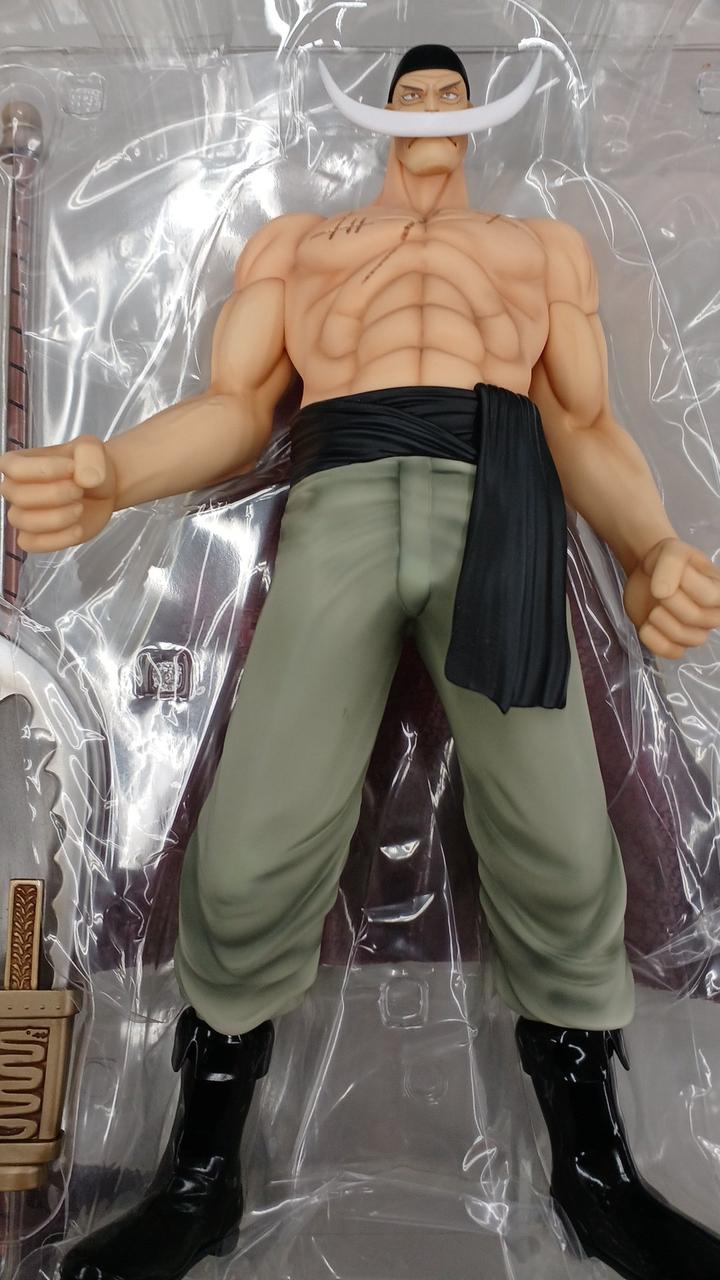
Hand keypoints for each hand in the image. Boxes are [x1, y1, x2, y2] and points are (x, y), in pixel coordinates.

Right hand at [0, 435, 116, 552]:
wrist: (103, 489)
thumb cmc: (88, 466)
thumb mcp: (91, 449)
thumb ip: (88, 454)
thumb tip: (85, 480)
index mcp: (18, 463)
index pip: (13, 467)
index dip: (44, 470)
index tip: (72, 468)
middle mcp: (14, 489)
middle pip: (19, 497)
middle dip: (55, 494)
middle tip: (79, 490)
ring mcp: (23, 515)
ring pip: (24, 522)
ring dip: (57, 518)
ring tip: (79, 509)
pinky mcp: (35, 537)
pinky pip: (31, 544)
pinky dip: (57, 540)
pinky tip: (77, 529)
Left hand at [623, 537, 719, 658]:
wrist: (646, 574)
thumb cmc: (666, 561)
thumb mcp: (671, 550)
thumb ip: (672, 564)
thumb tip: (662, 593)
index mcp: (719, 591)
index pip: (709, 596)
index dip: (683, 584)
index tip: (668, 570)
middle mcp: (714, 614)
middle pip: (696, 618)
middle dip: (669, 601)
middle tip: (656, 589)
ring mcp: (695, 632)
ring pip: (687, 639)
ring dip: (661, 621)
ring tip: (653, 608)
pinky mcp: (675, 644)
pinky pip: (673, 653)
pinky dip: (655, 641)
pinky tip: (646, 625)